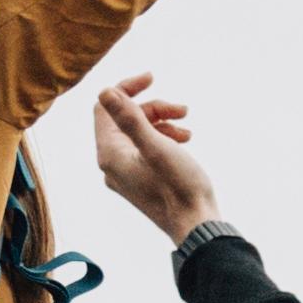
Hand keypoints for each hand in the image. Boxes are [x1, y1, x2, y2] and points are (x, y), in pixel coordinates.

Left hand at [91, 74, 221, 243]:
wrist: (197, 224)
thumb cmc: (179, 187)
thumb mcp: (156, 146)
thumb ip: (129, 119)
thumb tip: (104, 91)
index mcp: (110, 154)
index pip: (105, 107)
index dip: (126, 88)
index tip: (152, 78)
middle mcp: (112, 164)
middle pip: (124, 119)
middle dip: (154, 108)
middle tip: (183, 110)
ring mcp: (126, 173)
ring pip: (138, 133)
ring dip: (163, 122)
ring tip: (188, 129)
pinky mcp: (141, 180)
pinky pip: (146, 148)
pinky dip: (164, 138)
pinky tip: (184, 141)